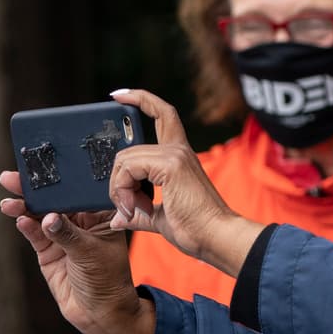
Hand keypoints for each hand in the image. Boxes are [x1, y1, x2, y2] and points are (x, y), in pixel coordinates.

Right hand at [0, 172, 153, 333]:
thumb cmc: (107, 279)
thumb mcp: (91, 253)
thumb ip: (68, 235)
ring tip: (9, 200)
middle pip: (56, 199)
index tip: (44, 166)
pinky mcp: (48, 251)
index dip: (63, 178)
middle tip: (12, 177)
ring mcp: (62, 235)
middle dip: (35, 189)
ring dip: (25, 206)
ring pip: (41, 215)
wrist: (98, 310)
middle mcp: (81, 221)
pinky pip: (35, 234)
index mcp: (101, 214)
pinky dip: (27, 226)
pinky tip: (19, 218)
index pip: (80, 191)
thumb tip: (48, 218)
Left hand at [108, 89, 264, 276]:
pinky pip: (129, 168)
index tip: (117, 95)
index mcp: (180, 158)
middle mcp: (179, 150)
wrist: (217, 237)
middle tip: (124, 205)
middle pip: (129, 146)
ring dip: (118, 187)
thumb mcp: (160, 218)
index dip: (140, 99)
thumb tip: (119, 218)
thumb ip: (139, 212)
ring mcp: (176, 155)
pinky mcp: (171, 165)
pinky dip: (122, 189)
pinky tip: (132, 208)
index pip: (162, 114)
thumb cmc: (197, 230)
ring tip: (130, 210)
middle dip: (116, 176)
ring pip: (125, 158)